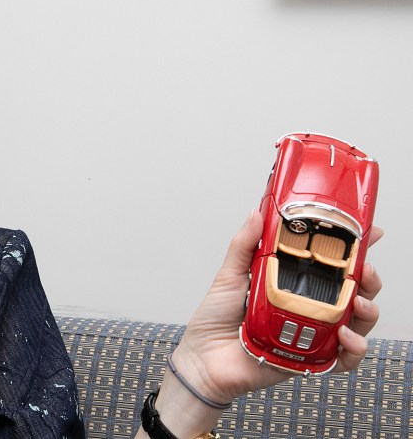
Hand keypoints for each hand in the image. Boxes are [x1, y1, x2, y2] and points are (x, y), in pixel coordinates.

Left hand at [169, 209, 382, 404]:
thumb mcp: (230, 275)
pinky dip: (353, 348)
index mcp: (293, 284)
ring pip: (357, 323)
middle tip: (365, 269)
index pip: (331, 265)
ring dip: (366, 311)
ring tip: (358, 302)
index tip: (368, 232)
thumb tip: (257, 214)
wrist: (204, 358)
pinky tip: (344, 336)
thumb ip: (245, 245)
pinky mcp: (312, 359)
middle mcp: (308, 307)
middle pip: (353, 292)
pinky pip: (344, 358)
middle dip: (368, 279)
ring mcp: (313, 333)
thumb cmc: (216, 319)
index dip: (354, 250)